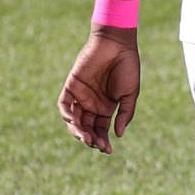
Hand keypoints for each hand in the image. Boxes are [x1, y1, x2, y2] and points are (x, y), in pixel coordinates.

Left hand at [58, 29, 140, 153]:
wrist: (117, 43)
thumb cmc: (127, 67)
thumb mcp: (130, 94)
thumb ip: (125, 114)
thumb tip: (118, 135)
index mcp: (106, 108)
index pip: (100, 131)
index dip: (103, 142)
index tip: (108, 150)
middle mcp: (91, 104)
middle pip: (86, 128)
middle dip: (90, 139)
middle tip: (96, 144)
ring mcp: (80, 95)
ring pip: (74, 120)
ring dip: (77, 131)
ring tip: (85, 137)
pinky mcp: (71, 85)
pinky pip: (64, 104)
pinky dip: (66, 114)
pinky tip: (74, 121)